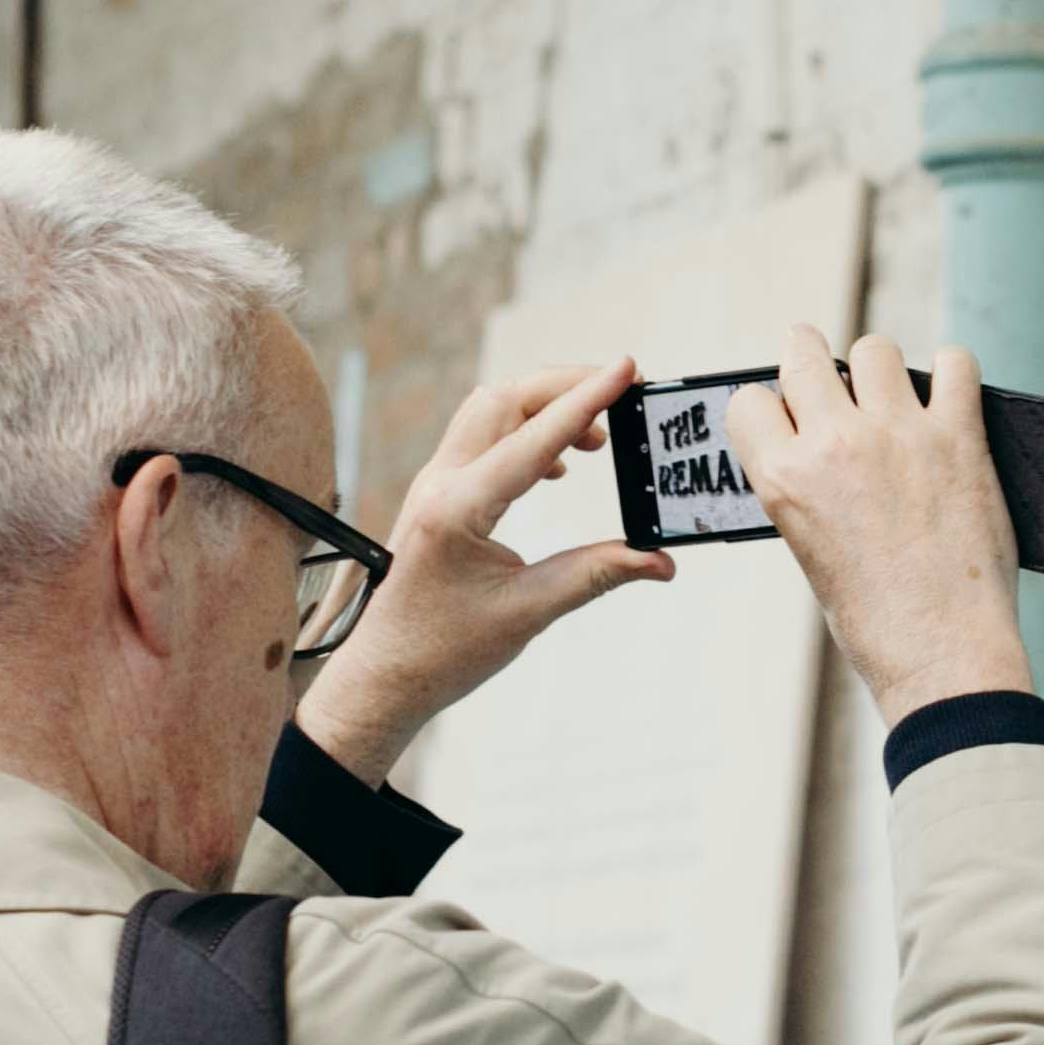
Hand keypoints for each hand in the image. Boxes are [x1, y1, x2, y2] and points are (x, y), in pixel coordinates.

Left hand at [296, 359, 674, 780]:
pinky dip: (526, 429)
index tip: (628, 369)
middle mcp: (441, 484)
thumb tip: (660, 561)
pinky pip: (482, 436)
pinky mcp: (438, 493)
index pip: (535, 439)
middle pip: (506, 399)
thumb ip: (596, 575)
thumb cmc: (442, 652)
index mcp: (459, 510)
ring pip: (490, 409)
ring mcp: (434, 484)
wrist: (383, 676)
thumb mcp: (528, 614)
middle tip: (623, 391)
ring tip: (598, 435)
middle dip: (567, 385)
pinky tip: (558, 464)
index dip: (588, 400)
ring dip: (545, 405)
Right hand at [723, 328, 1035, 722]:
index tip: (791, 414)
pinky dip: (951, 373)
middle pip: (805, 351)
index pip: (750, 400)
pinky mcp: (958, 436)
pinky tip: (948, 397)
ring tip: (895, 401)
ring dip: (882, 370)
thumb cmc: (875, 619)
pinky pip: (953, 364)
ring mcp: (897, 435)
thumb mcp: (809, 549)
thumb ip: (805, 488)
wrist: (943, 654)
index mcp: (783, 478)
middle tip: (835, 384)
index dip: (771, 405)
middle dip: (813, 361)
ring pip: (875, 349)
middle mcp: (833, 445)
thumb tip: (819, 441)